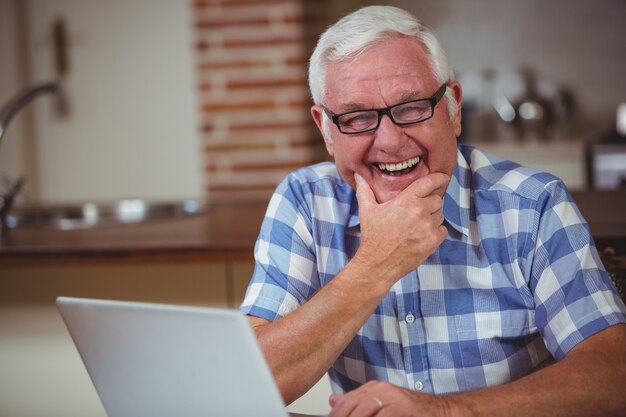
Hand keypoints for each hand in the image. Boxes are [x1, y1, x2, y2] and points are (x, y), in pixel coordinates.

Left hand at [328, 380, 454, 416]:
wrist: (442, 411)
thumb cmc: (412, 412)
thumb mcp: (383, 404)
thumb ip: (358, 402)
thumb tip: (333, 401)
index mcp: (374, 387)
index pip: (347, 400)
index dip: (336, 414)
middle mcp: (382, 389)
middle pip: (353, 405)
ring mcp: (393, 397)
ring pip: (365, 410)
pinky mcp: (404, 407)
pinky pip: (384, 416)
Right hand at [352, 172, 448, 283]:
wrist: (378, 264)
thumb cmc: (372, 237)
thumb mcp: (366, 210)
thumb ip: (364, 190)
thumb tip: (358, 175)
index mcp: (405, 201)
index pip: (429, 182)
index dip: (439, 178)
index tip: (442, 178)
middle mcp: (419, 212)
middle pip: (437, 199)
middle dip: (430, 203)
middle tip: (418, 210)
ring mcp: (428, 228)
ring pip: (440, 215)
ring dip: (432, 217)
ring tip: (417, 224)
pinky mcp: (433, 242)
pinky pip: (443, 230)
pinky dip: (436, 231)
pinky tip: (422, 235)